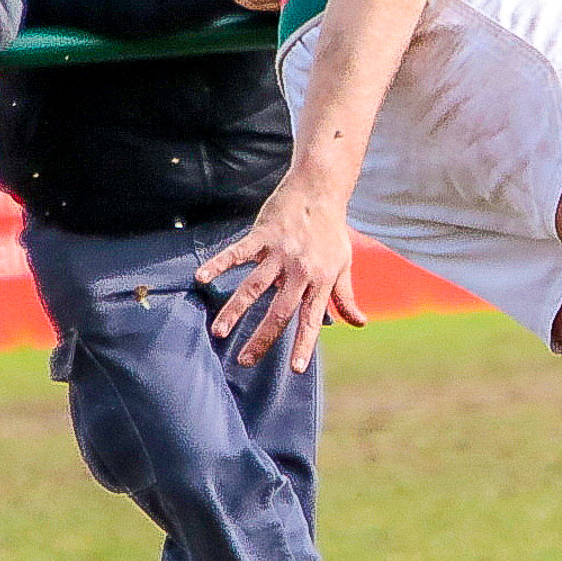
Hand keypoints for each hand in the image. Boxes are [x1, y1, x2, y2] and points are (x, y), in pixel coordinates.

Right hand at [194, 174, 366, 372]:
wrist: (319, 192)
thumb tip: (359, 323)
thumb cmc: (331, 233)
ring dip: (235, 310)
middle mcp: (301, 270)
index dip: (304, 344)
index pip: (312, 318)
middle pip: (279, 310)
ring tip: (219, 331)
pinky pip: (238, 253)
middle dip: (262, 338)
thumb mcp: (344, 265)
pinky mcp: (263, 235)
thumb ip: (345, 297)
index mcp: (321, 280)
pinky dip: (219, 264)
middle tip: (245, 361)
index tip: (295, 369)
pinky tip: (201, 277)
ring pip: (254, 286)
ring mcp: (280, 253)